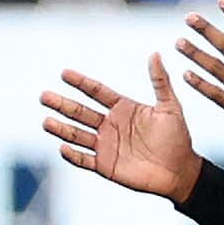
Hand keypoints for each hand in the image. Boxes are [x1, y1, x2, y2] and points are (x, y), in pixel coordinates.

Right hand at [40, 55, 200, 201]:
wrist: (180, 171)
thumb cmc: (178, 138)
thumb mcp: (170, 107)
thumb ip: (160, 82)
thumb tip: (155, 53)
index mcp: (122, 108)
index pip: (96, 92)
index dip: (80, 83)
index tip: (64, 73)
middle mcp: (110, 125)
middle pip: (80, 112)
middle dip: (62, 104)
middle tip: (44, 96)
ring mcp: (106, 146)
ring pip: (77, 135)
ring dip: (61, 129)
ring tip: (46, 121)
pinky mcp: (105, 166)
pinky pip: (84, 160)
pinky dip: (72, 155)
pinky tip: (62, 147)